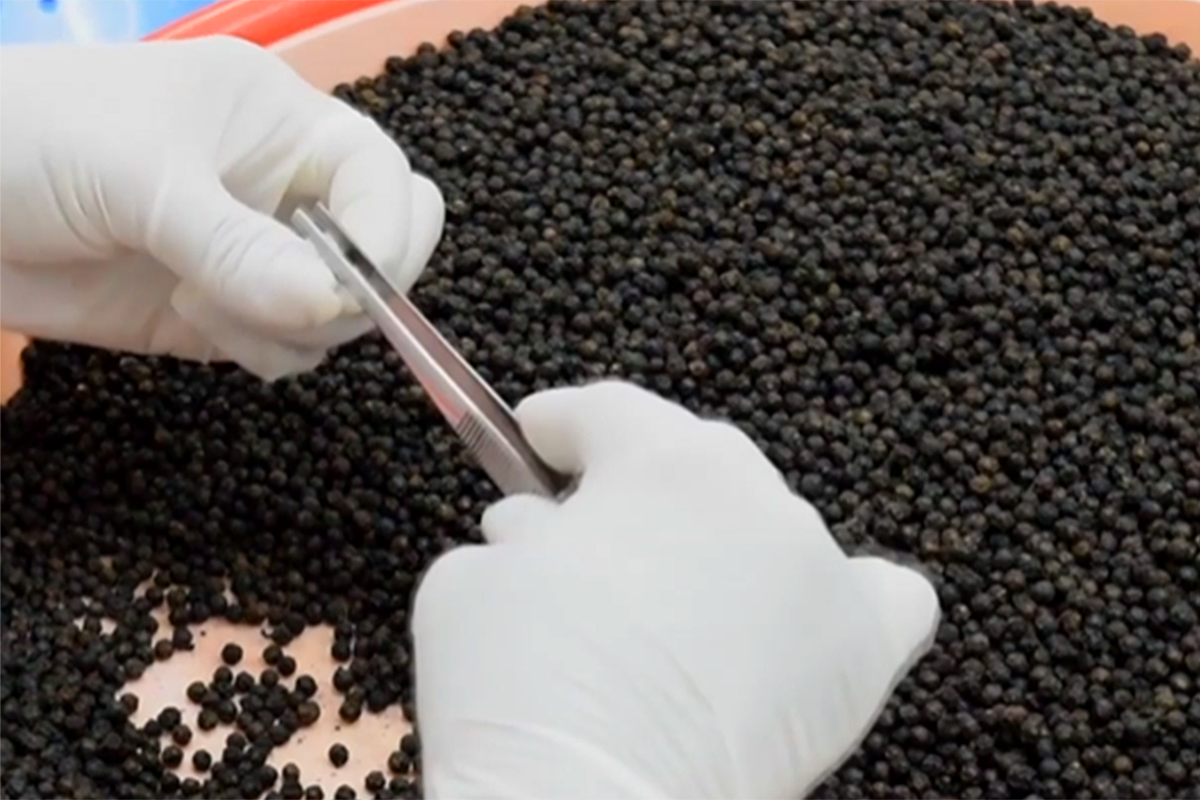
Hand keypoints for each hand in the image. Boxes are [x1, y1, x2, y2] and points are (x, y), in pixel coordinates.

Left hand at [0, 38, 442, 379]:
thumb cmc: (32, 141)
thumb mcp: (138, 177)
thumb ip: (238, 245)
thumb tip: (332, 308)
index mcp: (281, 121)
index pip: (383, 178)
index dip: (385, 232)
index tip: (346, 287)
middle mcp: (285, 188)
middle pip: (386, 246)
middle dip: (356, 288)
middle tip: (289, 302)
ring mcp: (259, 256)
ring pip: (342, 311)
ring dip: (292, 329)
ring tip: (202, 305)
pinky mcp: (225, 314)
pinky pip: (288, 347)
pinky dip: (262, 353)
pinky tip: (193, 321)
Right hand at [412, 381, 940, 799]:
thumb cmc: (519, 688)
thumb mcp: (473, 581)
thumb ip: (515, 536)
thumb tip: (535, 532)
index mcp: (661, 462)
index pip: (611, 413)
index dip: (563, 424)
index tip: (537, 437)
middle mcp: (754, 496)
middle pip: (696, 465)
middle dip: (636, 490)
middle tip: (587, 536)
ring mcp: (815, 571)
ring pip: (772, 528)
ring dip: (720, 550)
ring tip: (676, 606)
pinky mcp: (860, 653)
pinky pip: (884, 600)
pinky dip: (848, 603)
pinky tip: (810, 626)